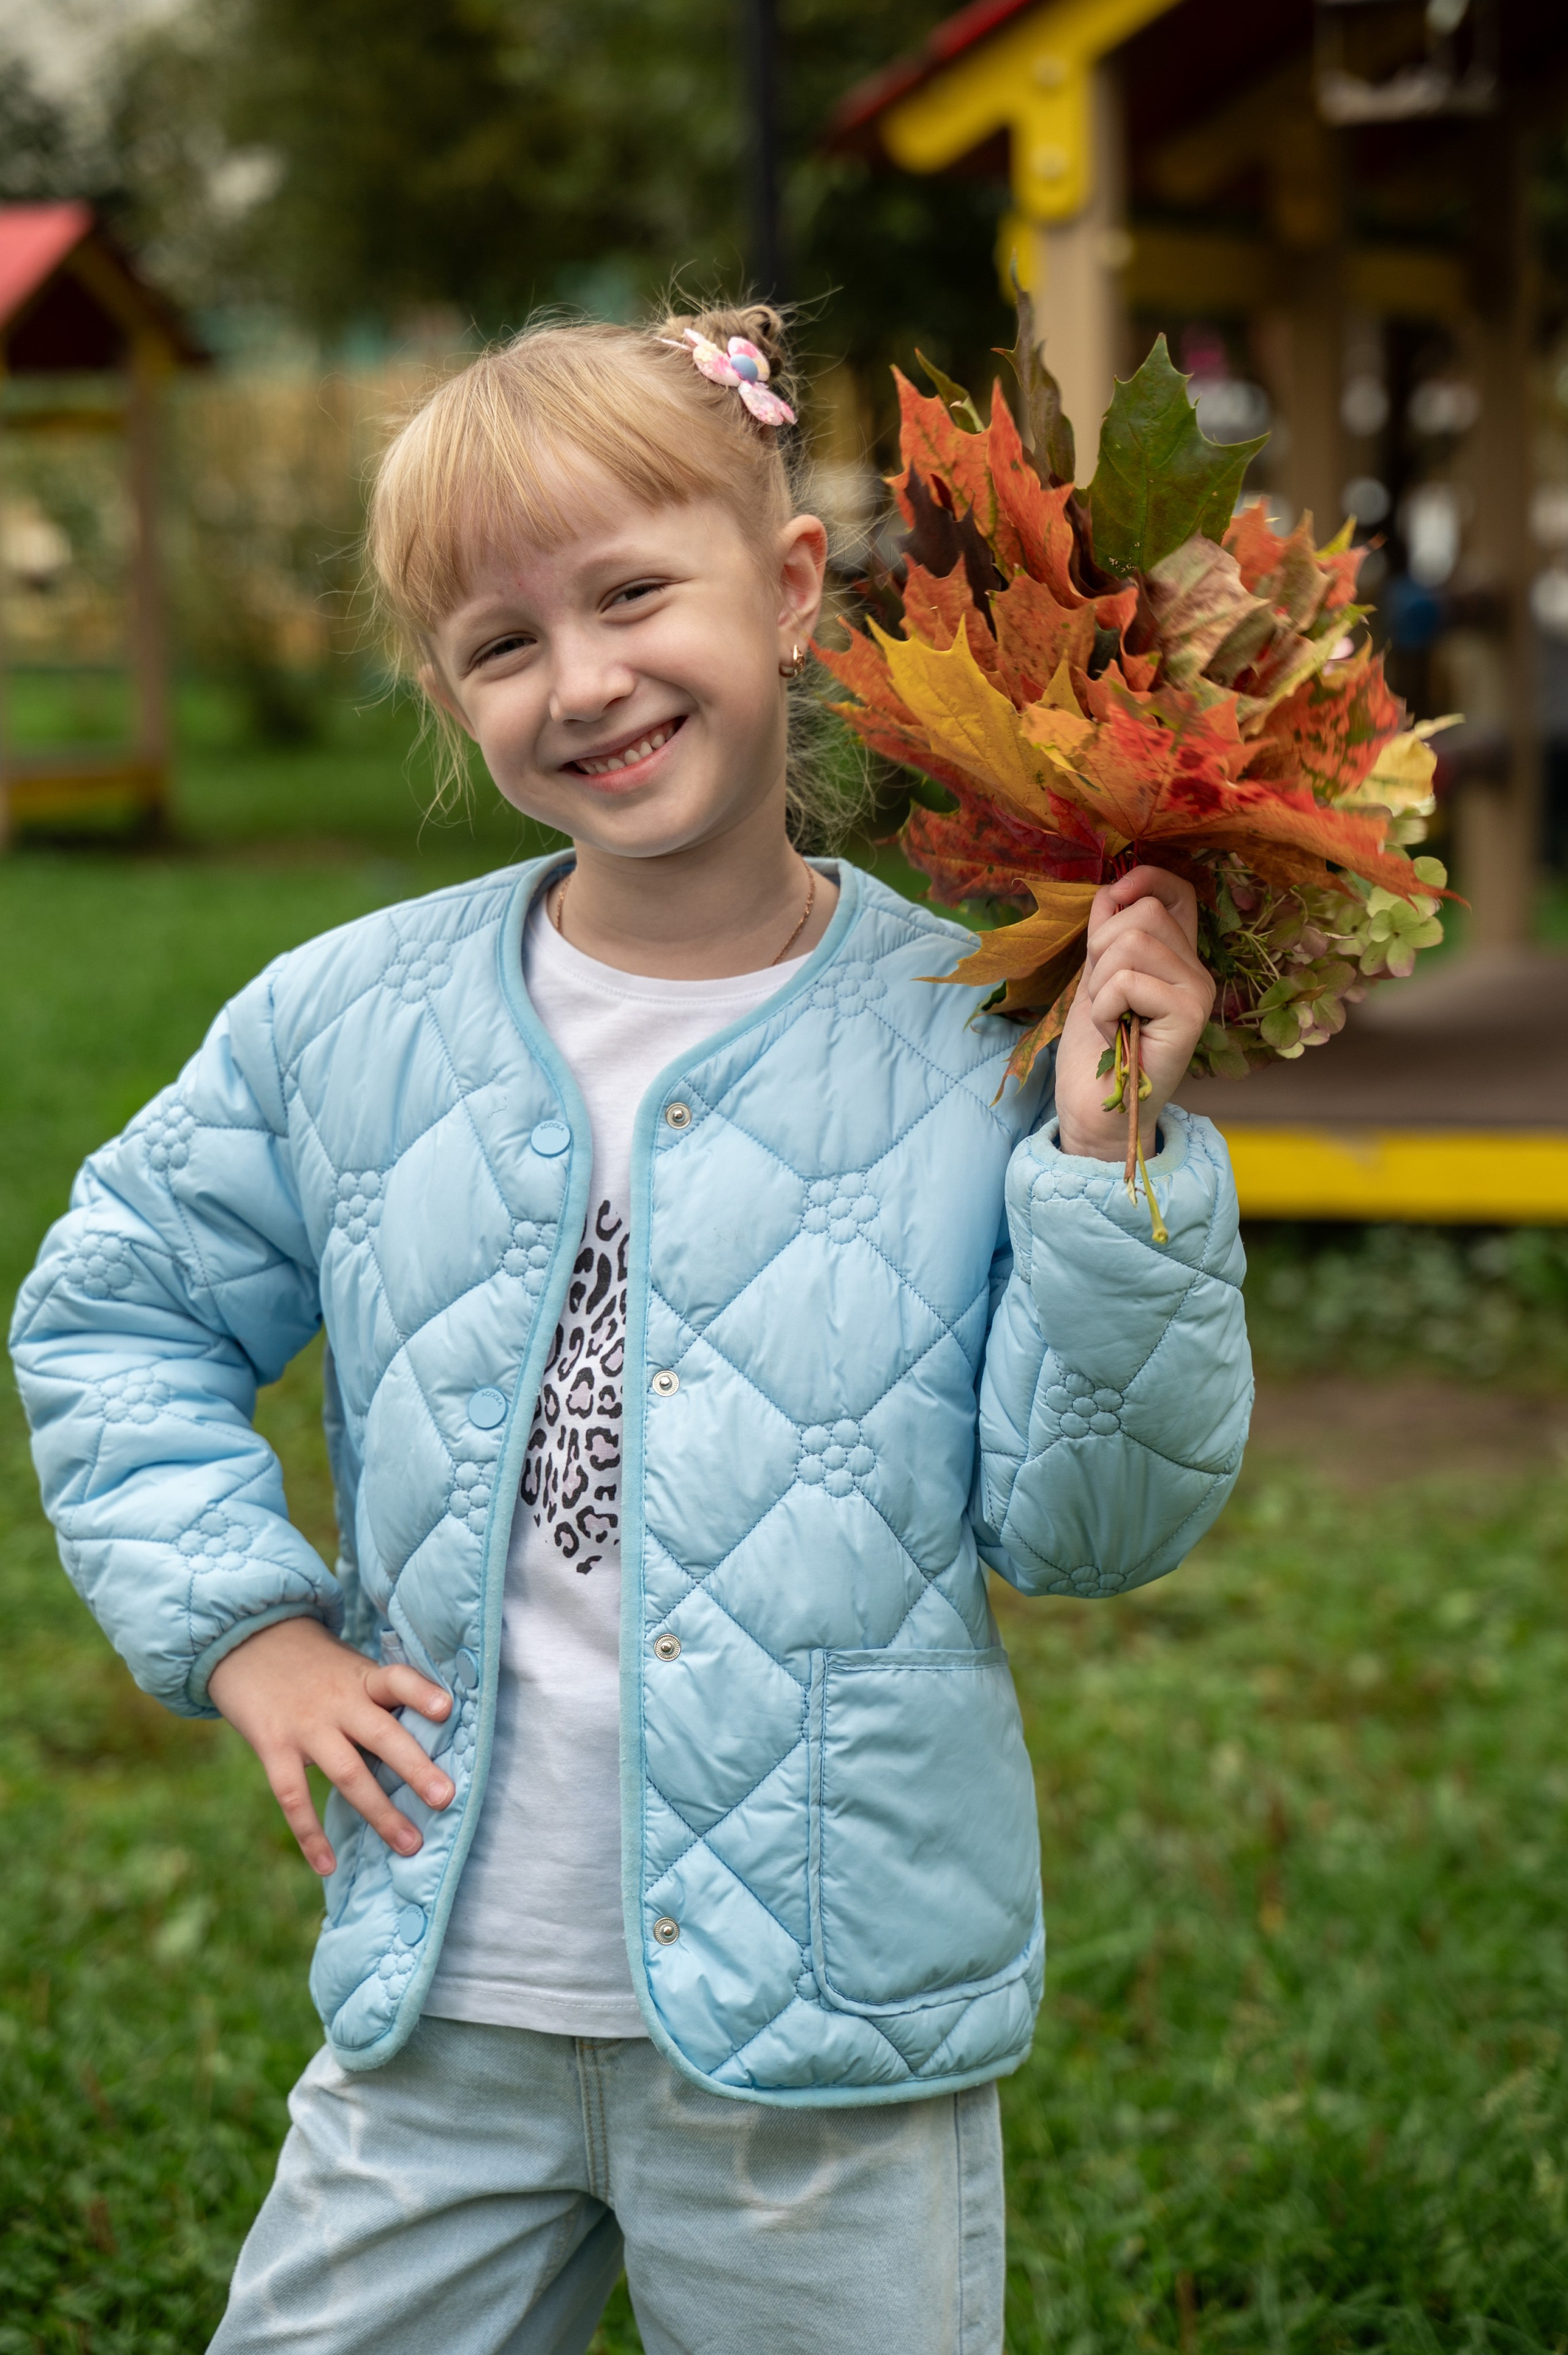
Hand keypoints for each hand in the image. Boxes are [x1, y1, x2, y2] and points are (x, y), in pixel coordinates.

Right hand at [208, 1616, 454, 1875]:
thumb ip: (380, 1699)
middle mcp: (338, 1701)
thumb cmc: (315, 1664)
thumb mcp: (351, 1667)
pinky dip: (310, 1834)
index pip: (396, 1680)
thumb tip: (431, 1738)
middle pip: (381, 1735)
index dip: (420, 1692)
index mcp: (362, 1678)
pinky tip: (327, 1866)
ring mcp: (305, 1726)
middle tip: (446, 1798)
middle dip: (415, 1768)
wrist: (246, 1641)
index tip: (446, 1708)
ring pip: (346, 1773)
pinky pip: (293, 1796)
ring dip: (379, 1812)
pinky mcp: (273, 1746)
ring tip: (410, 1844)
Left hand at [1052, 867, 1214, 1162]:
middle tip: (1102, 993)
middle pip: (1143, 911)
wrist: (1098, 1109)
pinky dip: (1104, 1006)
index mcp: (1177, 957)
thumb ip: (1107, 935)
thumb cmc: (1097, 1049)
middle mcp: (1196, 970)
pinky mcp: (1189, 1016)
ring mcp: (1197, 993)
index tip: (1112, 898)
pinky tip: (1115, 1033)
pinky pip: (1128, 981)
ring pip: (1132, 942)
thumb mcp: (1096, 977)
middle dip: (1101, 947)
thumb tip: (1111, 889)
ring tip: (1109, 1015)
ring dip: (1099, 981)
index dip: (1144, 879)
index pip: (1177, 891)